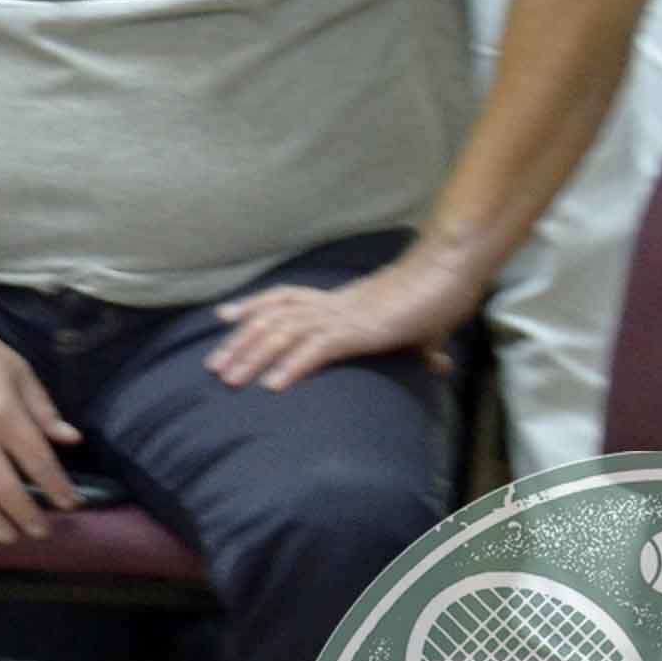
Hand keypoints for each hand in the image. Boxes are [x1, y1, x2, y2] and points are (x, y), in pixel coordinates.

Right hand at [0, 307, 84, 542]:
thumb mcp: (17, 368)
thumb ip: (43, 409)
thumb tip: (70, 440)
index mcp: (3, 411)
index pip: (37, 462)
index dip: (56, 488)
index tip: (69, 504)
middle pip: (4, 488)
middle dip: (26, 516)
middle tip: (39, 533)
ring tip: (6, 536)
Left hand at [209, 248, 482, 391]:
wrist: (448, 275)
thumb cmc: (437, 299)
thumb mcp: (421, 328)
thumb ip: (421, 347)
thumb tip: (438, 364)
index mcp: (340, 299)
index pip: (284, 297)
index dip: (253, 306)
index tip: (224, 317)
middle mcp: (332, 304)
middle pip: (272, 319)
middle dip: (240, 342)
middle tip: (213, 366)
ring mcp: (343, 317)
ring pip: (284, 334)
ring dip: (253, 357)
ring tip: (230, 380)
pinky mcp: (359, 332)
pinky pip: (316, 349)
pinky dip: (291, 366)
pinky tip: (273, 385)